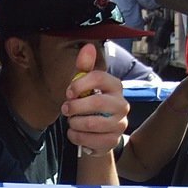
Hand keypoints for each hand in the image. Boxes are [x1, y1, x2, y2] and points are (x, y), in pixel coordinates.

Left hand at [62, 42, 128, 156]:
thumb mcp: (85, 86)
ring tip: (72, 121)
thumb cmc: (90, 106)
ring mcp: (119, 124)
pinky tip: (76, 133)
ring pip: (90, 123)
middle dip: (74, 107)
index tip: (68, 92)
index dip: (79, 84)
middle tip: (65, 110)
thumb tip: (88, 47)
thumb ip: (84, 67)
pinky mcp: (113, 141)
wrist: (98, 134)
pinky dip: (76, 136)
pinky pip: (88, 140)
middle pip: (95, 102)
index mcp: (116, 86)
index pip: (99, 77)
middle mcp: (122, 104)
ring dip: (74, 123)